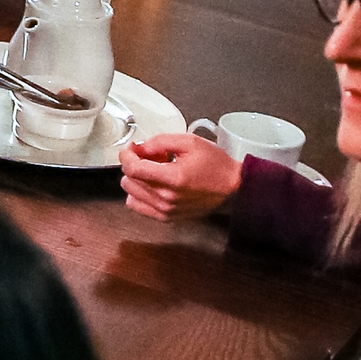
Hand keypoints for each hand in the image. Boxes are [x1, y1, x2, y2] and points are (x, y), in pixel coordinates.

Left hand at [118, 129, 242, 221]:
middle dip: (135, 164)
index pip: (133, 169)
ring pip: (131, 193)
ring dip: (138, 179)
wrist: (233, 187)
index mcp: (173, 178)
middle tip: (152, 156)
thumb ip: (159, 141)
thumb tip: (139, 148)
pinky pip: (138, 206)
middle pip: (129, 181)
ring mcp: (166, 210)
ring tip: (156, 171)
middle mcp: (167, 198)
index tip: (132, 148)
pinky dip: (140, 193)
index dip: (127, 155)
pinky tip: (155, 184)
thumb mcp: (189, 142)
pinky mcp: (167, 217)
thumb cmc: (216, 165)